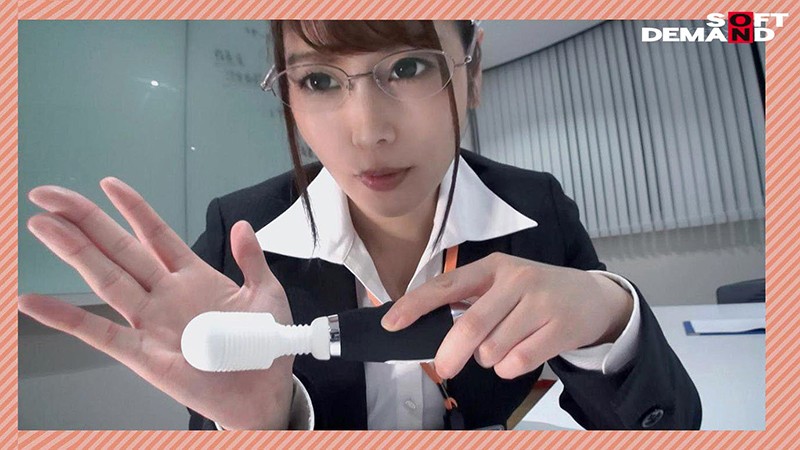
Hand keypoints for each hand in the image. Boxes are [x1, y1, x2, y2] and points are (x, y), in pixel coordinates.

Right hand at [19, 178, 293, 428]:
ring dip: (73, 252)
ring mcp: (151, 322)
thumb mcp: (267, 295)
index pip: (156, 234)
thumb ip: (252, 260)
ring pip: (105, 279)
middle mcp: (165, 294)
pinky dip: (65, 318)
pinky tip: (33, 303)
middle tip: (48, 194)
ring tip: (41, 225)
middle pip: (119, 249)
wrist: (264, 394)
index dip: (134, 208)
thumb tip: (243, 225)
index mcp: (194, 276)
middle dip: (85, 219)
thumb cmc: (263, 347)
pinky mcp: (143, 355)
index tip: (109, 183)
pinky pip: (100, 334)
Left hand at [381, 252, 632, 379]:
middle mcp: (516, 280)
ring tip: (503, 346)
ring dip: (487, 360)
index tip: (392, 323)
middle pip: (470, 326)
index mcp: (493, 266)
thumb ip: (469, 301)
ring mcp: (540, 303)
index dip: (416, 305)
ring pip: (492, 350)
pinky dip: (510, 368)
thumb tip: (427, 330)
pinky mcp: (559, 328)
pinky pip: (518, 362)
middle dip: (450, 354)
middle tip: (444, 367)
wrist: (594, 298)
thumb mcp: (503, 283)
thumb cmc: (536, 293)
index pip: (446, 285)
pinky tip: (522, 354)